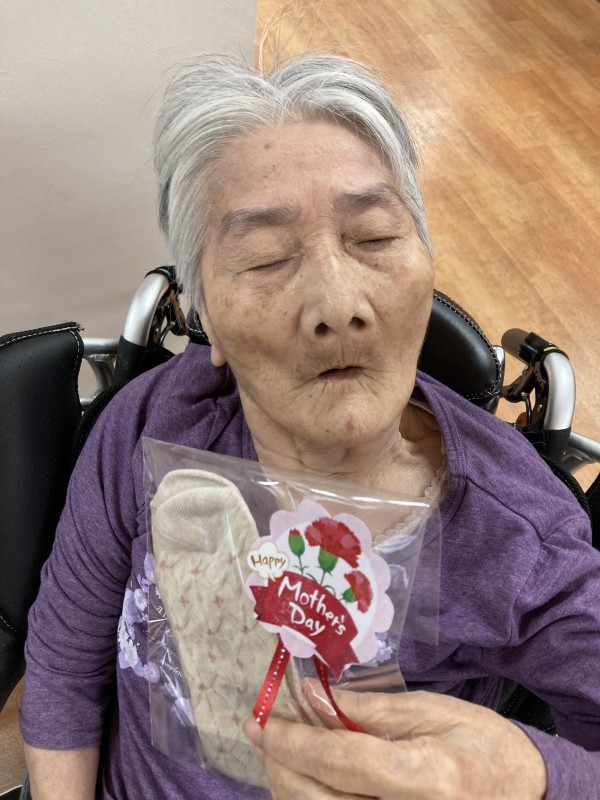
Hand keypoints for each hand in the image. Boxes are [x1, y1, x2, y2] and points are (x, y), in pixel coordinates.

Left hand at [243, 685, 546, 798]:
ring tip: (276, 749)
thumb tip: (313, 697)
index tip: (262, 720)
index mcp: (426, 779)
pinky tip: (303, 776)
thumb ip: (371, 709)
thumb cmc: (484, 745)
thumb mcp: (433, 711)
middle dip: (279, 762)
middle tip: (260, 730)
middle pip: (317, 799)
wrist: (523, 796)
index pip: (342, 761)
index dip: (295, 740)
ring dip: (286, 783)